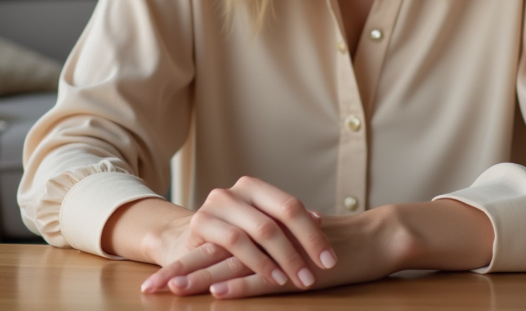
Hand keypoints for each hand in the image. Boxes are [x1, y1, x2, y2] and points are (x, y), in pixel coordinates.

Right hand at [140, 176, 336, 293]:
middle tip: (317, 273)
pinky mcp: (200, 222)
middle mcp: (237, 191)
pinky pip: (236, 242)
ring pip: (260, 229)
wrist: (183, 242)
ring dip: (283, 258)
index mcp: (255, 188)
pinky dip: (258, 262)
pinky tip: (273, 278)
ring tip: (298, 279)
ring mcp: (218, 204)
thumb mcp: (258, 228)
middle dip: (303, 248)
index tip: (330, 260)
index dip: (313, 234)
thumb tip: (318, 220)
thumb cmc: (228, 237)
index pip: (291, 206)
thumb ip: (284, 224)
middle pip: (280, 216)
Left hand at [145, 205, 407, 298]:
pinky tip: (220, 294)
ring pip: (235, 265)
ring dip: (203, 279)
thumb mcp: (290, 248)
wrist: (375, 237)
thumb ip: (263, 253)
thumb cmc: (334, 246)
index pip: (215, 246)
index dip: (185, 262)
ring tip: (174, 289)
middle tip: (151, 286)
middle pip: (216, 254)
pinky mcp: (300, 267)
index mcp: (260, 230)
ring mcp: (282, 252)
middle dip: (182, 271)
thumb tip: (232, 269)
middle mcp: (266, 236)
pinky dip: (242, 287)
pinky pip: (267, 278)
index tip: (156, 280)